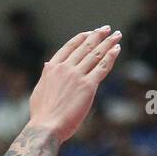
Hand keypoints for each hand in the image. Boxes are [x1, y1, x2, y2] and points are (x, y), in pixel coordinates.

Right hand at [28, 26, 121, 140]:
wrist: (46, 127)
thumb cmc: (42, 115)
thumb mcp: (39, 90)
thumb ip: (46, 75)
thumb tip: (47, 65)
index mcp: (52, 68)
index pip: (69, 47)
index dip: (81, 38)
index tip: (90, 32)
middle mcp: (64, 68)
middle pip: (85, 47)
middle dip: (97, 36)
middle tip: (107, 29)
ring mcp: (76, 76)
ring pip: (95, 54)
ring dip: (108, 43)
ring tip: (117, 35)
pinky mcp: (88, 86)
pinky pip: (102, 67)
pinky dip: (111, 56)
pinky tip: (117, 49)